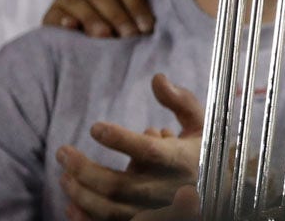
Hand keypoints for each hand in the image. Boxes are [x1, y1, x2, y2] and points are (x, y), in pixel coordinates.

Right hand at [42, 0, 171, 37]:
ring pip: (80, 4)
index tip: (147, 27)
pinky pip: (55, 16)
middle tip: (130, 37)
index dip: (137, 5)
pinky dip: (63, 21)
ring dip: (93, 20)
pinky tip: (72, 27)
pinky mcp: (52, 14)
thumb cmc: (130, 11)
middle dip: (118, 16)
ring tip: (105, 36)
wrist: (96, 33)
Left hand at [57, 74, 203, 219]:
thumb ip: (180, 101)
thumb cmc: (204, 151)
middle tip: (62, 152)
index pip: (149, 152)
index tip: (95, 127)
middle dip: (85, 170)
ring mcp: (156, 211)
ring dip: (82, 193)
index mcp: (183, 161)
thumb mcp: (201, 123)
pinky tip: (70, 205)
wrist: (222, 192)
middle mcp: (169, 190)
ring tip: (64, 175)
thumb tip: (157, 78)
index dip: (120, 140)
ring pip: (111, 209)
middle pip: (120, 186)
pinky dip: (87, 218)